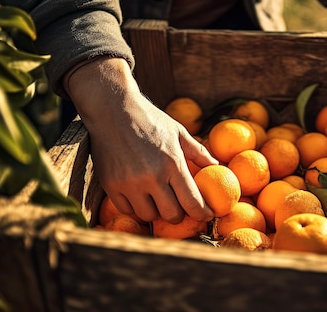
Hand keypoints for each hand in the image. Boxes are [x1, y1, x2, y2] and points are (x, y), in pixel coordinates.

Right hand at [64, 57, 216, 223]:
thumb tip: (216, 165)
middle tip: (179, 207)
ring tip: (157, 199)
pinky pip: (127, 210)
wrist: (113, 109)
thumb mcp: (178, 131)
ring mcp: (129, 183)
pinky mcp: (111, 185)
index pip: (192, 202)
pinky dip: (135, 207)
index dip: (202, 214)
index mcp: (172, 163)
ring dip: (156, 211)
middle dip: (179, 214)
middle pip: (171, 215)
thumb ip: (198, 151)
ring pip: (148, 216)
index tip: (206, 216)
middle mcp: (152, 177)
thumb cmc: (149, 119)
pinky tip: (139, 196)